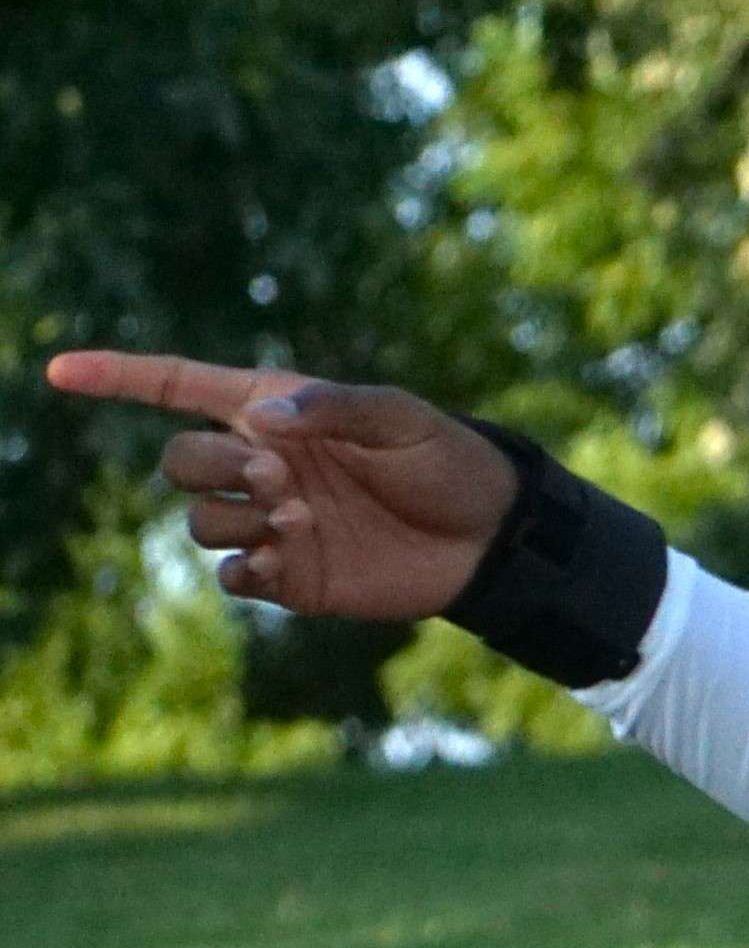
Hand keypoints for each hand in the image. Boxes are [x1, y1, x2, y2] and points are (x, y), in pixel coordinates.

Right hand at [44, 353, 515, 623]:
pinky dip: (241, 569)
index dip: (118, 377)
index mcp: (275, 412)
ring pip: (198, 522)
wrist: (489, 536)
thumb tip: (265, 417)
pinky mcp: (290, 575)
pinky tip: (277, 561)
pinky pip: (230, 575)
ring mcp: (271, 522)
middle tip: (281, 477)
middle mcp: (262, 464)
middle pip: (178, 462)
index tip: (60, 371)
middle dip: (213, 468)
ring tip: (300, 517)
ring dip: (234, 519)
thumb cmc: (448, 461)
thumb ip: (334, 408)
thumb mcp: (401, 419)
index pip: (180, 387)